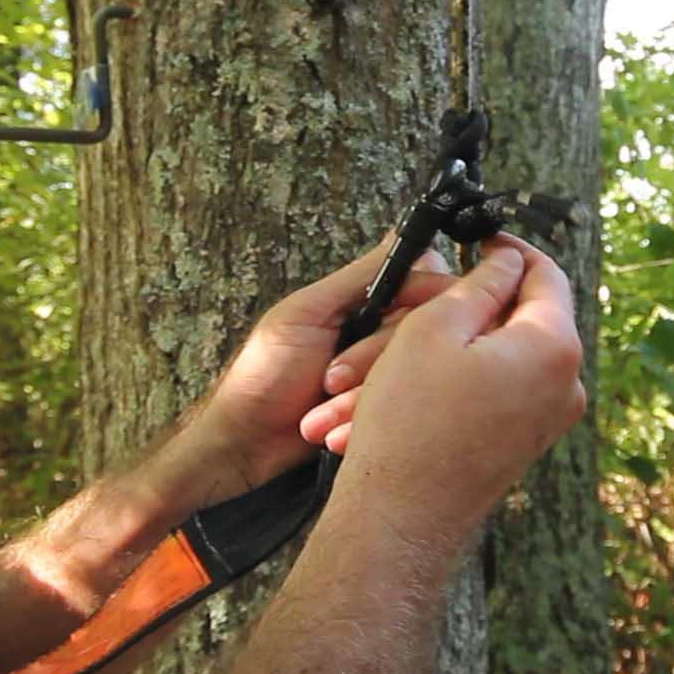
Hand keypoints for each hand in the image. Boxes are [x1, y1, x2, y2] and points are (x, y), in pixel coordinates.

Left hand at [179, 239, 455, 498]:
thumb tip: (399, 234)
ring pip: (412, 374)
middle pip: (419, 334)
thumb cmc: (265, 372)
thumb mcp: (307, 314)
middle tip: (329, 379)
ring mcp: (384, 372)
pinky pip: (401, 410)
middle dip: (370, 360)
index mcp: (365, 299)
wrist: (249, 440)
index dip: (425, 304)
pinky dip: (361, 420)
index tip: (413, 328)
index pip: (423, 286)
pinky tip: (334, 430)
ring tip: (323, 406)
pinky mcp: (383, 408)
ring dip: (361, 395)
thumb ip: (358, 278)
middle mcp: (382, 331)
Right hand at [332, 234, 585, 533]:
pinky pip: (476, 397)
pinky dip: (429, 389)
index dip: (507, 247)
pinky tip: (371, 405)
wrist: (401, 518)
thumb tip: (506, 259)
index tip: (474, 236)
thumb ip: (478, 285)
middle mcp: (563, 385)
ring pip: (482, 361)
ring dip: (420, 359)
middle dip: (443, 313)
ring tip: (355, 378)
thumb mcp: (434, 328)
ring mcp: (542, 420)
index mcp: (554, 347)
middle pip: (508, 320)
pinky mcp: (517, 444)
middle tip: (396, 309)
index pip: (544, 273)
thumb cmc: (412, 418)